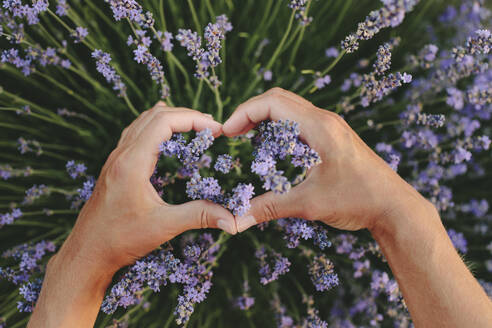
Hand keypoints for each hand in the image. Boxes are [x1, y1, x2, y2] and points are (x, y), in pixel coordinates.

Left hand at [57, 103, 236, 275]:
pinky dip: (155, 126)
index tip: (216, 129)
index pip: (164, 121)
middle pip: (154, 116)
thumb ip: (199, 216)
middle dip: (186, 116)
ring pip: (143, 121)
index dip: (193, 119)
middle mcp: (121, 155)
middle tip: (211, 127)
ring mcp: (115, 159)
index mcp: (132, 163)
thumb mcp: (163, 226)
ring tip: (195, 126)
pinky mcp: (114, 167)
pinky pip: (135, 133)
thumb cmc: (120, 240)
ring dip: (170, 118)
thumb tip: (232, 220)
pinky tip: (164, 134)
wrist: (87, 253)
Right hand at [223, 88, 432, 231]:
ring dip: (266, 117)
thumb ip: (269, 208)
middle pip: (279, 99)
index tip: (226, 133)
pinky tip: (274, 147)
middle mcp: (326, 120)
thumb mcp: (309, 204)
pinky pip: (301, 120)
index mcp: (319, 127)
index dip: (244, 113)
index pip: (272, 103)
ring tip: (247, 137)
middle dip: (250, 112)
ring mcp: (332, 127)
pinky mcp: (336, 137)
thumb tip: (236, 220)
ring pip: (291, 108)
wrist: (395, 207)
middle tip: (232, 133)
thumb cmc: (358, 200)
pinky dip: (281, 126)